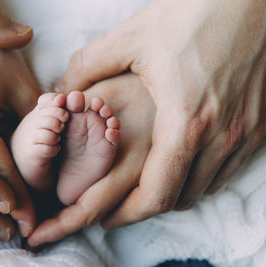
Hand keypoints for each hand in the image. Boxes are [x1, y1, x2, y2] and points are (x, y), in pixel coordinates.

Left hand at [40, 0, 264, 239]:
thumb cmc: (191, 15)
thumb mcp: (130, 39)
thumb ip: (87, 68)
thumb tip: (61, 93)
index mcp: (184, 121)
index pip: (156, 193)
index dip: (127, 214)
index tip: (105, 218)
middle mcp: (220, 136)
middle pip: (178, 198)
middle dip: (144, 208)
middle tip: (119, 204)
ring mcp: (244, 133)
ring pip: (203, 188)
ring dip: (171, 192)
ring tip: (145, 184)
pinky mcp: (259, 126)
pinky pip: (226, 170)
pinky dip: (199, 177)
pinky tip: (180, 162)